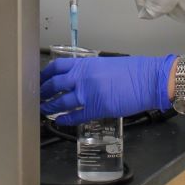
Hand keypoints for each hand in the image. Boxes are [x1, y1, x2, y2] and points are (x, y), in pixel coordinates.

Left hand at [40, 54, 175, 126]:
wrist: (148, 79)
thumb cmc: (132, 70)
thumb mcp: (106, 64)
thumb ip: (90, 70)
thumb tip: (81, 78)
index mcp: (85, 63)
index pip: (57, 67)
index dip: (45, 74)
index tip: (39, 79)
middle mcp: (83, 77)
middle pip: (54, 85)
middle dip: (43, 92)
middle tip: (37, 97)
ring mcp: (88, 93)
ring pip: (61, 101)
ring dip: (50, 107)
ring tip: (43, 110)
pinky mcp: (96, 108)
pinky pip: (76, 115)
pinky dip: (65, 119)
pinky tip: (60, 121)